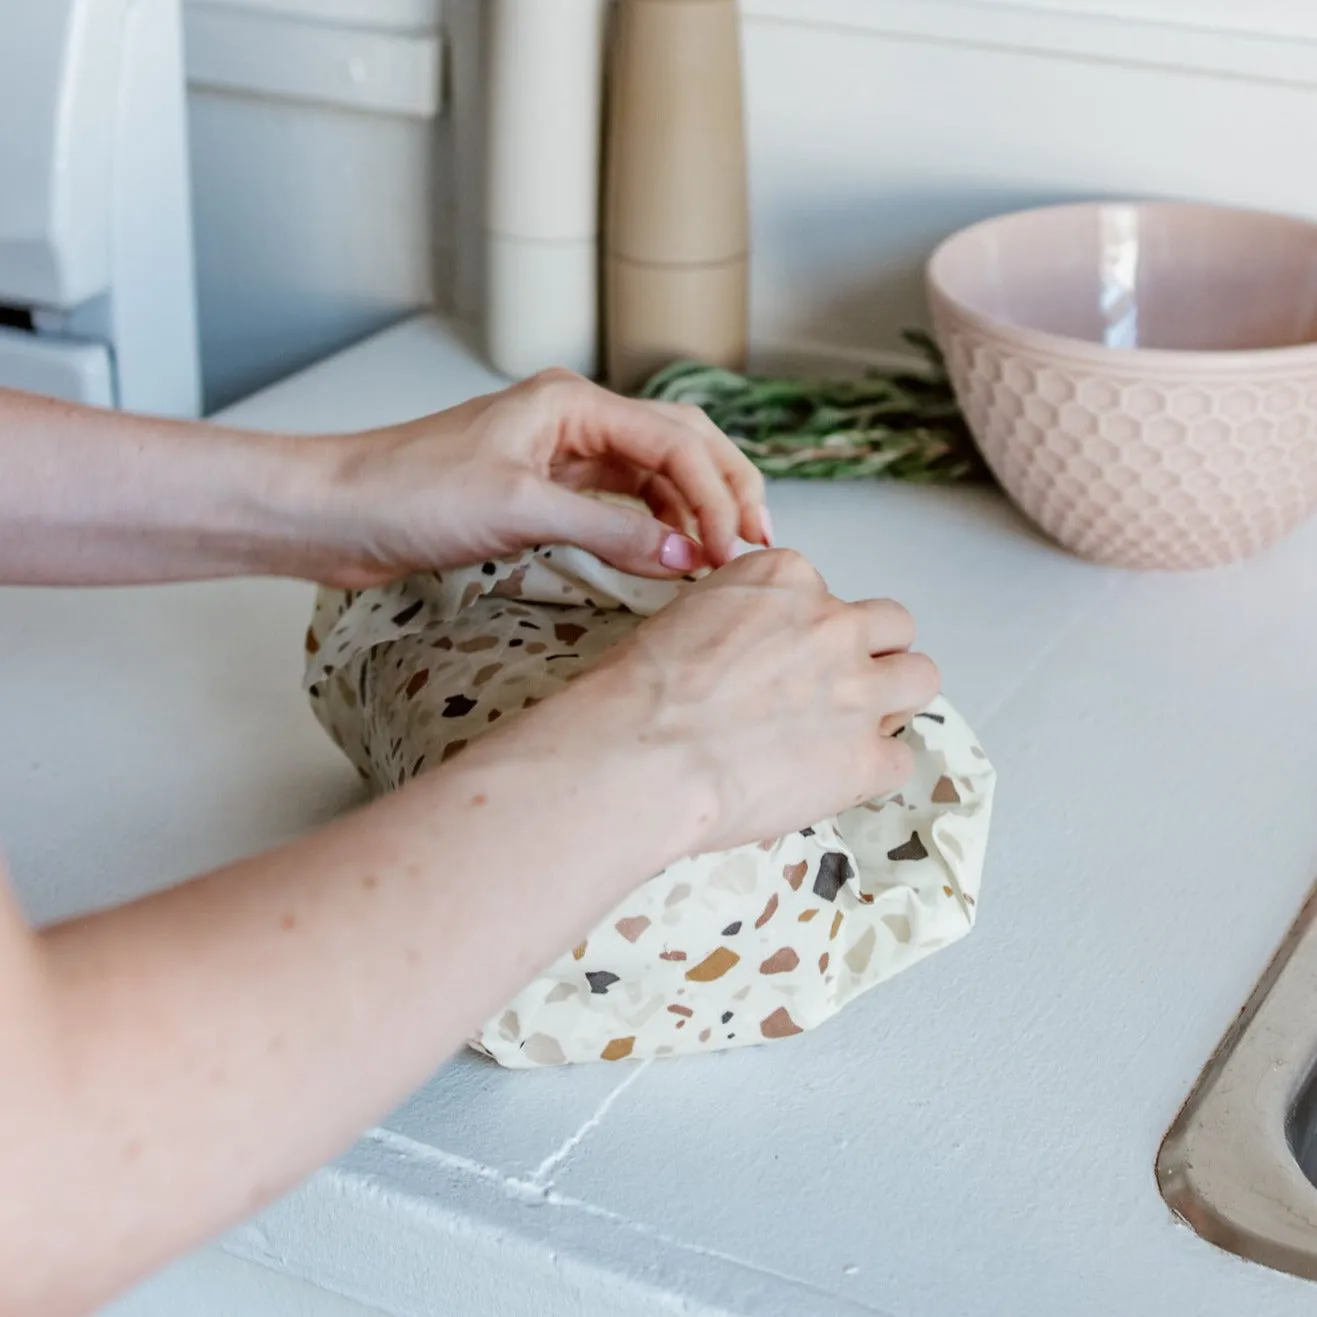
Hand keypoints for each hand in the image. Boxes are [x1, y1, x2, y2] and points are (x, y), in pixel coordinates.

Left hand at [314, 368, 769, 587]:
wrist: (336, 512)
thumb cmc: (407, 493)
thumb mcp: (520, 511)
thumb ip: (611, 531)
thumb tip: (687, 555)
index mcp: (572, 404)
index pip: (676, 442)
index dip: (717, 494)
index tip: (737, 549)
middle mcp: (573, 420)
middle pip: (679, 445)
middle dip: (723, 489)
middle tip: (756, 543)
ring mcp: (558, 456)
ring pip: (653, 474)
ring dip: (692, 510)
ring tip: (722, 555)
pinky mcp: (541, 491)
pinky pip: (619, 503)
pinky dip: (651, 527)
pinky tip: (669, 555)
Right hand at [481, 549, 940, 855]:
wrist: (640, 753)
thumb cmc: (638, 691)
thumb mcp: (685, 619)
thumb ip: (737, 623)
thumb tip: (742, 655)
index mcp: (786, 578)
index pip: (825, 593)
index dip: (807, 631)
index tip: (780, 659)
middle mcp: (833, 623)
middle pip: (892, 625)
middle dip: (869, 655)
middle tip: (829, 690)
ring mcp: (858, 691)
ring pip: (921, 677)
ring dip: (891, 701)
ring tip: (846, 731)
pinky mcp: (866, 758)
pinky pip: (900, 760)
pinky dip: (870, 772)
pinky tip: (828, 781)